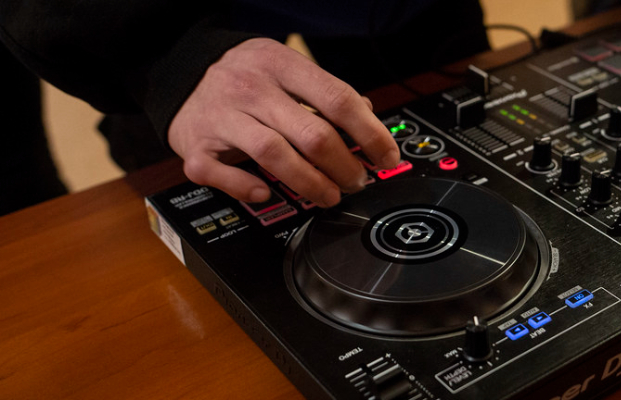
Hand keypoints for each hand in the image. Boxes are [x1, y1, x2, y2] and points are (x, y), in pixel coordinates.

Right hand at [167, 38, 399, 206]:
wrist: (180, 75)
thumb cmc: (243, 79)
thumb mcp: (285, 70)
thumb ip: (325, 94)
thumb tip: (368, 120)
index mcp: (279, 64)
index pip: (338, 99)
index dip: (370, 133)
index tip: (386, 157)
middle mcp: (250, 88)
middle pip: (312, 133)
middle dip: (344, 166)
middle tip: (357, 181)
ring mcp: (221, 117)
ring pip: (274, 155)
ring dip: (310, 183)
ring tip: (328, 195)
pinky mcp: (195, 147)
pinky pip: (221, 174)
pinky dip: (246, 188)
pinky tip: (267, 193)